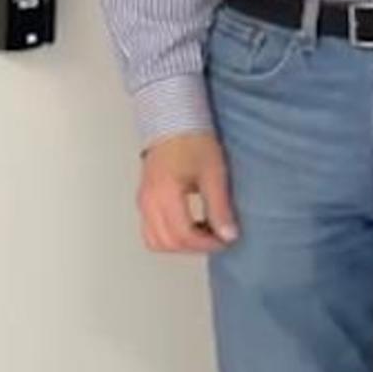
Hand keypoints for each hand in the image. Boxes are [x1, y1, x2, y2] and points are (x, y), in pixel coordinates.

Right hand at [137, 133, 237, 252]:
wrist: (174, 124)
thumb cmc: (194, 143)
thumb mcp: (214, 175)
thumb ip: (219, 207)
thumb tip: (228, 235)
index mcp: (165, 194)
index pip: (182, 235)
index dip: (206, 244)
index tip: (225, 240)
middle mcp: (148, 201)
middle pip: (166, 243)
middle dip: (194, 247)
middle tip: (217, 238)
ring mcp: (143, 202)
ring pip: (155, 241)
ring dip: (180, 244)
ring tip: (204, 232)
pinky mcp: (144, 201)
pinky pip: (151, 231)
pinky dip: (169, 236)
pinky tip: (191, 226)